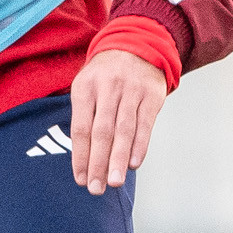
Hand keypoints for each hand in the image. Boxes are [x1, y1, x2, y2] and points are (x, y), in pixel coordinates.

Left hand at [66, 47, 167, 195]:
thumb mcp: (87, 87)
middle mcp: (107, 88)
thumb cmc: (106, 77)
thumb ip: (84, 118)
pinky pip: (145, 123)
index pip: (81, 128)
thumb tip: (84, 161)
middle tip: (96, 188)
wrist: (137, 44)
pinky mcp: (151, 94)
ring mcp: (131, 90)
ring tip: (115, 182)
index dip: (80, 156)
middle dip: (98, 162)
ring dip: (119, 158)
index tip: (80, 180)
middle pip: (101, 131)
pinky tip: (134, 163)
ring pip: (124, 130)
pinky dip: (140, 145)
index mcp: (85, 88)